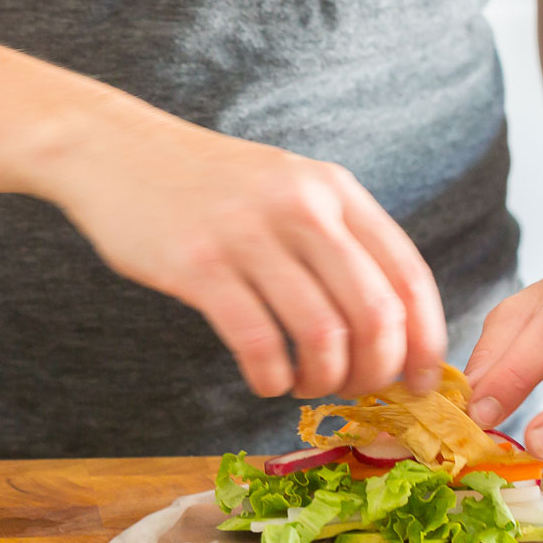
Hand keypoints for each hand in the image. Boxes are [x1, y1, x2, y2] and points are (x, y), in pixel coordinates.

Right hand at [27, 110, 445, 398]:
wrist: (116, 151)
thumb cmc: (205, 183)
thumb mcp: (286, 187)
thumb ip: (334, 237)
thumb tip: (385, 321)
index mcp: (334, 191)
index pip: (407, 275)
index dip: (426, 339)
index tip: (423, 381)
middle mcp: (302, 209)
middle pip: (374, 312)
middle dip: (377, 370)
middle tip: (357, 391)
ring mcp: (249, 236)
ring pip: (321, 334)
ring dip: (323, 379)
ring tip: (306, 386)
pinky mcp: (199, 266)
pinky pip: (257, 342)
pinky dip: (272, 377)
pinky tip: (266, 381)